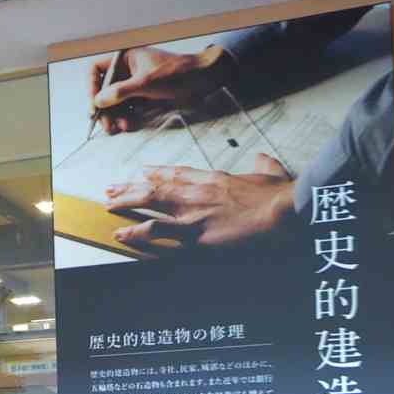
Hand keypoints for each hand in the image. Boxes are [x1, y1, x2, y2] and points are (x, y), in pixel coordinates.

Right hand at [88, 44, 233, 133]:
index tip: (95, 105)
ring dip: (115, 116)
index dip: (92, 88)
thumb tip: (98, 101)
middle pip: (104, 90)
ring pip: (115, 102)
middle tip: (106, 125)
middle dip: (104, 108)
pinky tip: (128, 125)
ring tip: (119, 128)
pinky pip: (127, 108)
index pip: (97, 70)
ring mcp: (135, 83)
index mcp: (125, 58)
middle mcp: (127, 70)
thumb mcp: (146, 82)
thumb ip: (120, 91)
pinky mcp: (143, 96)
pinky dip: (126, 117)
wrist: (203, 79)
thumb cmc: (177, 73)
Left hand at [104, 154, 293, 247]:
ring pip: (150, 203)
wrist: (285, 211)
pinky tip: (121, 234)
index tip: (141, 172)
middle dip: (131, 188)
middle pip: (156, 186)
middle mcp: (197, 192)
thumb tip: (263, 158)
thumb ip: (263, 165)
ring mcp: (193, 213)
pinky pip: (157, 232)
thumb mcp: (271, 173)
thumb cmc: (280, 196)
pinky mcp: (194, 235)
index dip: (157, 173)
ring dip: (126, 204)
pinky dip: (136, 233)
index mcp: (214, 178)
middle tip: (111, 189)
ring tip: (108, 206)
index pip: (178, 173)